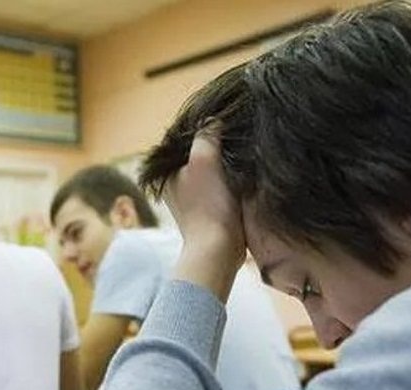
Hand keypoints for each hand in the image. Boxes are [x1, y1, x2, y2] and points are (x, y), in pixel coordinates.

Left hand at [163, 131, 246, 300]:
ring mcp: (192, 197)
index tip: (226, 120)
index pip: (185, 137)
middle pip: (199, 152)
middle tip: (238, 134)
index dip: (206, 127)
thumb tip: (213, 119)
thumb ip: (205, 134)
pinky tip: (245, 173)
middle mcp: (175, 183)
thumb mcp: (204, 160)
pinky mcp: (210, 208)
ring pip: (212, 167)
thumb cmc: (208, 206)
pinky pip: (222, 183)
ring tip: (243, 152)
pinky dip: (231, 177)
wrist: (219, 249)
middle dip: (217, 144)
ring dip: (226, 161)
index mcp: (166, 171)